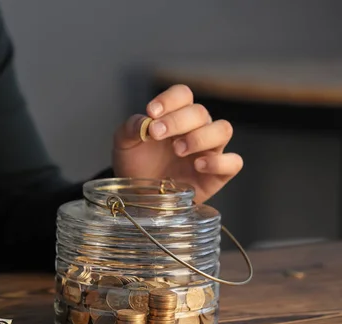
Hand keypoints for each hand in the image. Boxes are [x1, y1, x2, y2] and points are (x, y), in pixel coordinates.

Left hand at [112, 84, 242, 203]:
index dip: (170, 99)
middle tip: (157, 134)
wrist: (137, 195)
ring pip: (223, 130)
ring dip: (200, 137)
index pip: (182, 95)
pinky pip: (234, 162)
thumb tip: (145, 121)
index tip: (152, 112)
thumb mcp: (123, 144)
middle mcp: (196, 129)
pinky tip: (197, 165)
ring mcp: (209, 151)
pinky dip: (218, 162)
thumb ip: (131, 128)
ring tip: (177, 149)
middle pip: (200, 112)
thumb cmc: (135, 164)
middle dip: (177, 121)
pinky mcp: (217, 175)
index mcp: (175, 115)